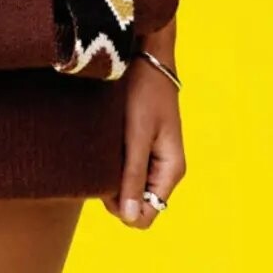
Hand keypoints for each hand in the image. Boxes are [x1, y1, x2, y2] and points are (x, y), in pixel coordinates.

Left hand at [101, 53, 184, 230]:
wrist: (144, 54)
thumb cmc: (143, 90)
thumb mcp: (136, 134)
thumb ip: (133, 175)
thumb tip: (130, 217)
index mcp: (171, 170)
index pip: (146, 215)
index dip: (122, 207)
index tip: (106, 179)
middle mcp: (164, 169)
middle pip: (133, 203)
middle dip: (114, 190)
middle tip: (101, 156)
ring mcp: (151, 158)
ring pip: (125, 186)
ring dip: (109, 173)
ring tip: (102, 144)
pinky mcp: (139, 146)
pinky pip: (122, 168)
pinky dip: (109, 161)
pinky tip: (102, 141)